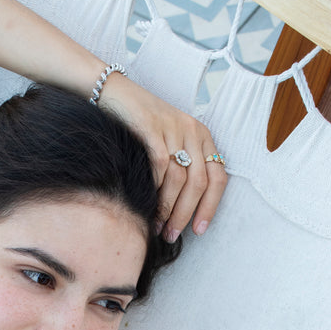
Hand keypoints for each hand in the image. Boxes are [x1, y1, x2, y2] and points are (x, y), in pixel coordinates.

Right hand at [101, 75, 227, 242]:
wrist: (113, 94)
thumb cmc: (137, 126)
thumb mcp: (167, 141)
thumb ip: (178, 168)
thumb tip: (178, 211)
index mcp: (201, 136)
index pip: (218, 176)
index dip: (210, 207)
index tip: (198, 230)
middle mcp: (191, 131)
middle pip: (198, 182)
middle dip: (186, 214)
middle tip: (171, 235)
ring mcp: (172, 128)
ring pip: (179, 179)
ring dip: (168, 209)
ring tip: (157, 227)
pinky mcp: (151, 127)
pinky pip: (159, 166)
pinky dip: (155, 190)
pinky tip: (147, 205)